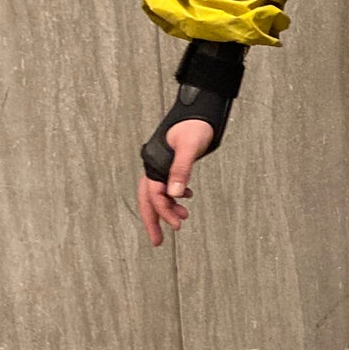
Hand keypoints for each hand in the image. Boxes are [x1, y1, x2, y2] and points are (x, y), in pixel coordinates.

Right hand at [138, 118, 214, 245]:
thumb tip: (175, 194)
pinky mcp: (170, 161)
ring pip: (157, 192)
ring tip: (181, 219)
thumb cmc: (196, 124)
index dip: (165, 212)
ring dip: (166, 208)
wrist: (200, 107)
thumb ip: (182, 169)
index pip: (155, 195)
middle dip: (153, 220)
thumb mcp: (190, 147)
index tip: (177, 226)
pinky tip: (185, 197)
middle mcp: (155, 164)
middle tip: (158, 242)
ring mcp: (161, 163)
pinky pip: (165, 184)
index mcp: (155, 163)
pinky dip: (172, 195)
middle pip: (148, 199)